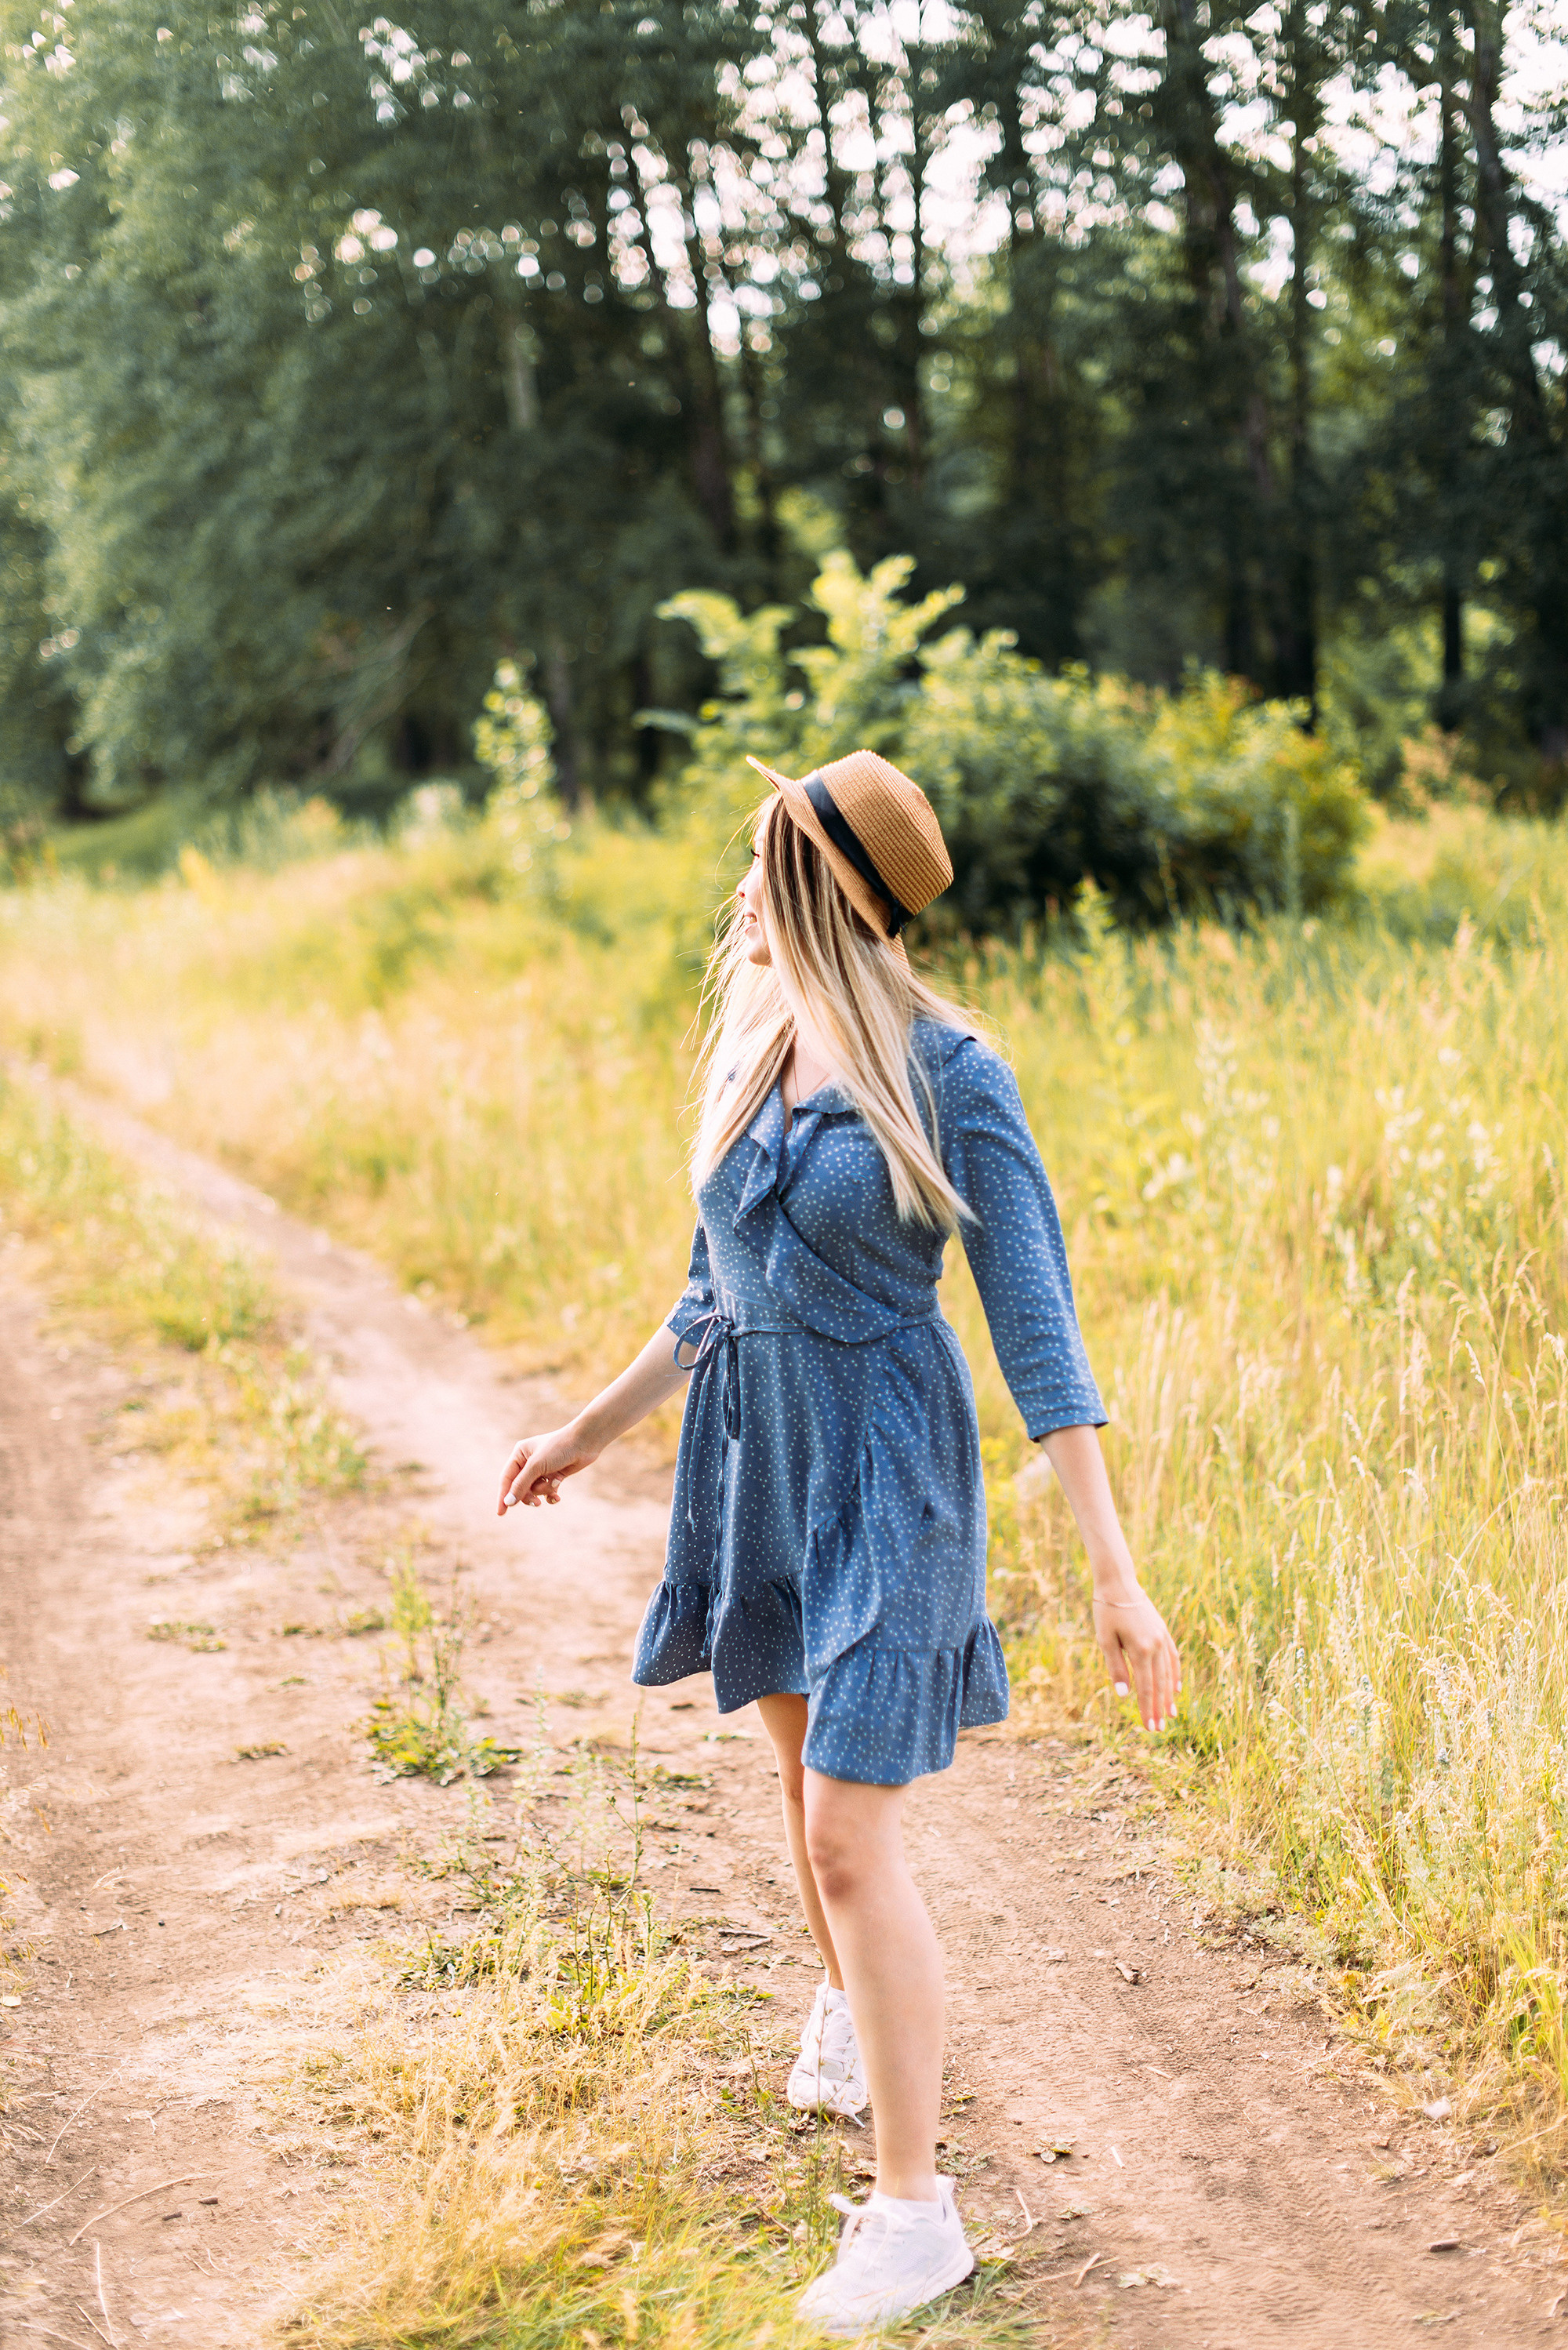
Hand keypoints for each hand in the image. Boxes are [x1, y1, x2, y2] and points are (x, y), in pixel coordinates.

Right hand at [495, 1424, 598, 1515]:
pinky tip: (557, 1496)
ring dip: (544, 1489)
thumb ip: (521, 1484)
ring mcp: (542, 1469)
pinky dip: (551, 1494)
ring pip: (535, 1490)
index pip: (507, 1479)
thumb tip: (508, 1502)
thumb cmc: (558, 1449)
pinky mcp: (554, 1475)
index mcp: (519, 1454)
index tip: (501, 1513)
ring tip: (555, 1483)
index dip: (503, 1496)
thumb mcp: (536, 1466)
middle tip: (536, 1503)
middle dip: (529, 1495)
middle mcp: (528, 1462)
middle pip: (520, 1488)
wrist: (585, 1442)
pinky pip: (547, 1491)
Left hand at [1093, 1588, 1179, 1732]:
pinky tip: (1176, 1688)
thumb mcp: (1105, 1639)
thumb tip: (1125, 1694)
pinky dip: (1175, 1675)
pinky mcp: (1164, 1632)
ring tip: (1171, 1714)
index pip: (1146, 1687)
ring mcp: (1162, 1638)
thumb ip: (1116, 1668)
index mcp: (1141, 1649)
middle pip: (1160, 1684)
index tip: (1150, 1728)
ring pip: (1168, 1673)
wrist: (1119, 1583)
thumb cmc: (1107, 1611)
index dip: (1148, 1709)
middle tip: (1159, 1729)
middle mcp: (1156, 1646)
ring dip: (1169, 1696)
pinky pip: (1173, 1658)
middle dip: (1159, 1708)